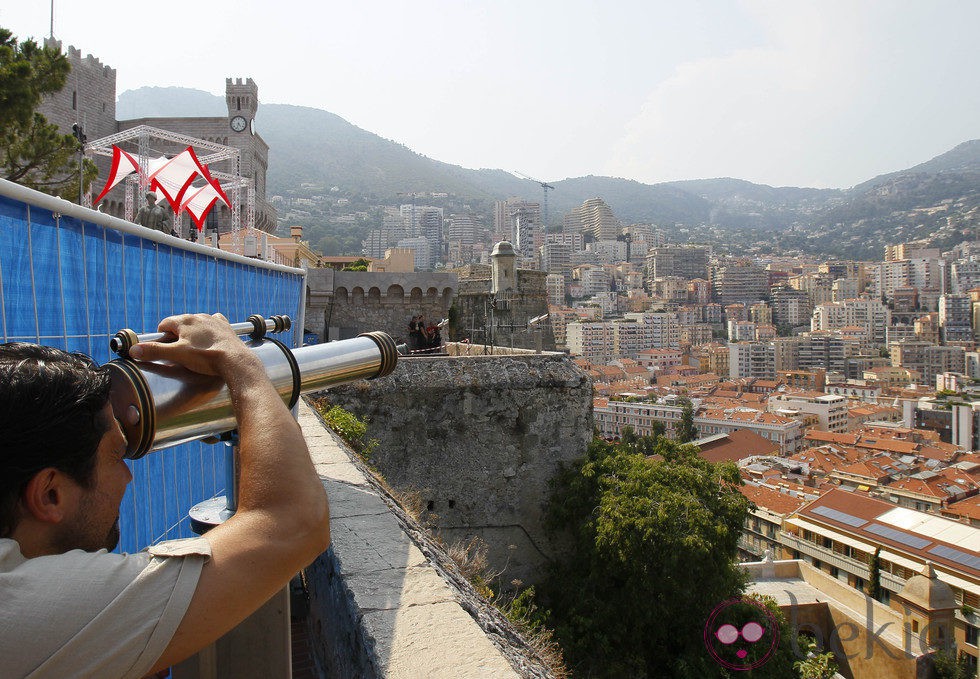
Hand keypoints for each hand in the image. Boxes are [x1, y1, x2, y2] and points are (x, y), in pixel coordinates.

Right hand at [127, 313, 255, 376]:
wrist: (234, 360)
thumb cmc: (206, 357)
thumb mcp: (177, 355)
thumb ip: (155, 351)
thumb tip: (133, 350)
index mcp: (184, 320)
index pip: (165, 324)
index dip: (161, 336)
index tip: (163, 347)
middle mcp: (199, 316)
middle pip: (180, 324)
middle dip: (176, 336)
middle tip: (178, 351)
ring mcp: (213, 320)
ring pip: (197, 324)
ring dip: (193, 333)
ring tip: (195, 349)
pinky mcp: (225, 326)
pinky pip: (214, 324)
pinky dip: (209, 331)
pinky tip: (210, 340)